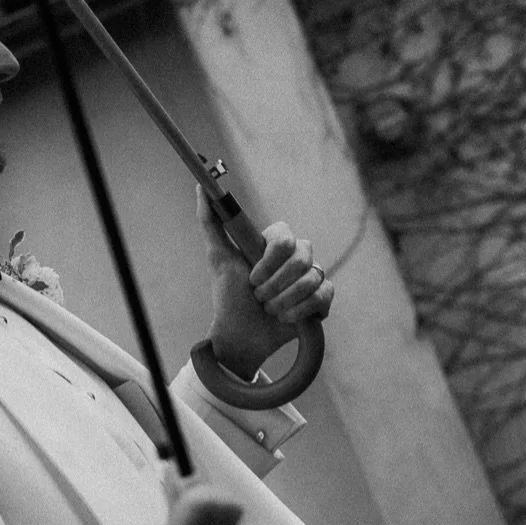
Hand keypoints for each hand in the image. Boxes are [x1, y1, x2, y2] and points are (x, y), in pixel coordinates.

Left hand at [196, 188, 334, 380]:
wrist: (241, 337)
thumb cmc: (228, 297)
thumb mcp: (218, 258)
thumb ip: (210, 222)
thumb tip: (201, 187)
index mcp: (274, 244)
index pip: (285, 236)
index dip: (270, 260)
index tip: (252, 278)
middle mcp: (296, 256)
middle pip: (301, 258)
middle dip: (274, 285)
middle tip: (259, 297)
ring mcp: (311, 276)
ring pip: (312, 278)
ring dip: (283, 301)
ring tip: (269, 310)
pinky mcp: (322, 299)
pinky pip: (324, 295)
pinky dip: (300, 311)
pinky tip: (286, 319)